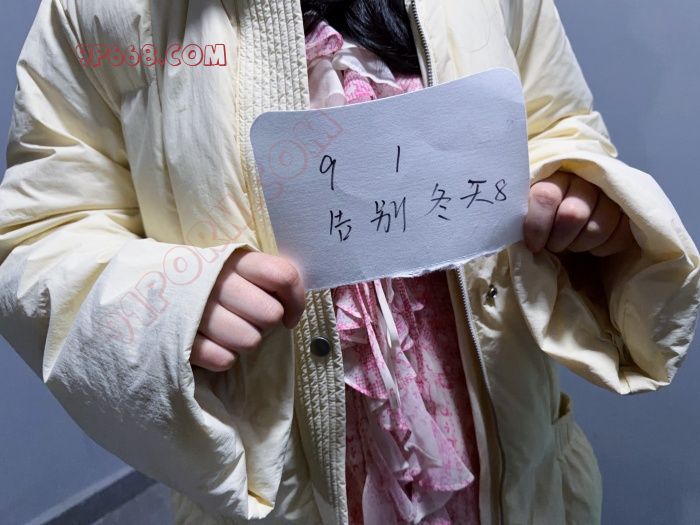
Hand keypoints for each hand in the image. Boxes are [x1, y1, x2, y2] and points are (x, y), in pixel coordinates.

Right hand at [191, 250, 305, 371]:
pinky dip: (222, 358)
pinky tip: (210, 344)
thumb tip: (292, 308)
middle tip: (249, 320)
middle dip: (265, 324)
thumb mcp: (232, 266)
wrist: (140, 286)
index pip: (282, 275)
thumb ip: (265, 276)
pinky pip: (224, 360)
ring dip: (244, 342)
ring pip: (249, 341)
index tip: (288, 314)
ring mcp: (196, 310)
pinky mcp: (179, 339)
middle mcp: (216, 281)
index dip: (295, 300)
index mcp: (233, 259)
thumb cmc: (203, 280)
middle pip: (269, 314)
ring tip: (227, 332)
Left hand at [523, 171, 636, 255]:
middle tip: (553, 245)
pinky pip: (621, 235)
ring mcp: (609, 194)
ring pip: (598, 227)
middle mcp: (584, 179)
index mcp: (553, 174)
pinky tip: (591, 246)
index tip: (533, 244)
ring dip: (580, 244)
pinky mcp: (628, 210)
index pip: (545, 197)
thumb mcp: (525, 208)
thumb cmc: (542, 212)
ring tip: (571, 244)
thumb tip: (512, 232)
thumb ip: (519, 213)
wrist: (570, 206)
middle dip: (559, 239)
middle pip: (573, 214)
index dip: (537, 225)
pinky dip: (603, 247)